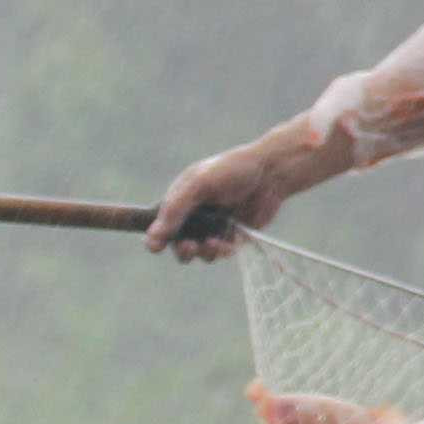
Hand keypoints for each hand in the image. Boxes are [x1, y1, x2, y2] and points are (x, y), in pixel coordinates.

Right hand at [149, 128, 345, 262]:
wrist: (272, 173)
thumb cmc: (232, 170)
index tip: (155, 247)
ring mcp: (212, 226)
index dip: (155, 237)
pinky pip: (219, 252)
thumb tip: (151, 237)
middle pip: (177, 243)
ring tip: (213, 243)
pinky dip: (221, 251)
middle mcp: (194, 214)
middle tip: (190, 247)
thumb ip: (175, 210)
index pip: (159, 222)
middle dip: (182, 249)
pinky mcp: (230, 236)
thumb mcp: (199, 185)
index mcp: (181, 198)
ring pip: (198, 252)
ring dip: (203, 252)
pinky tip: (228, 243)